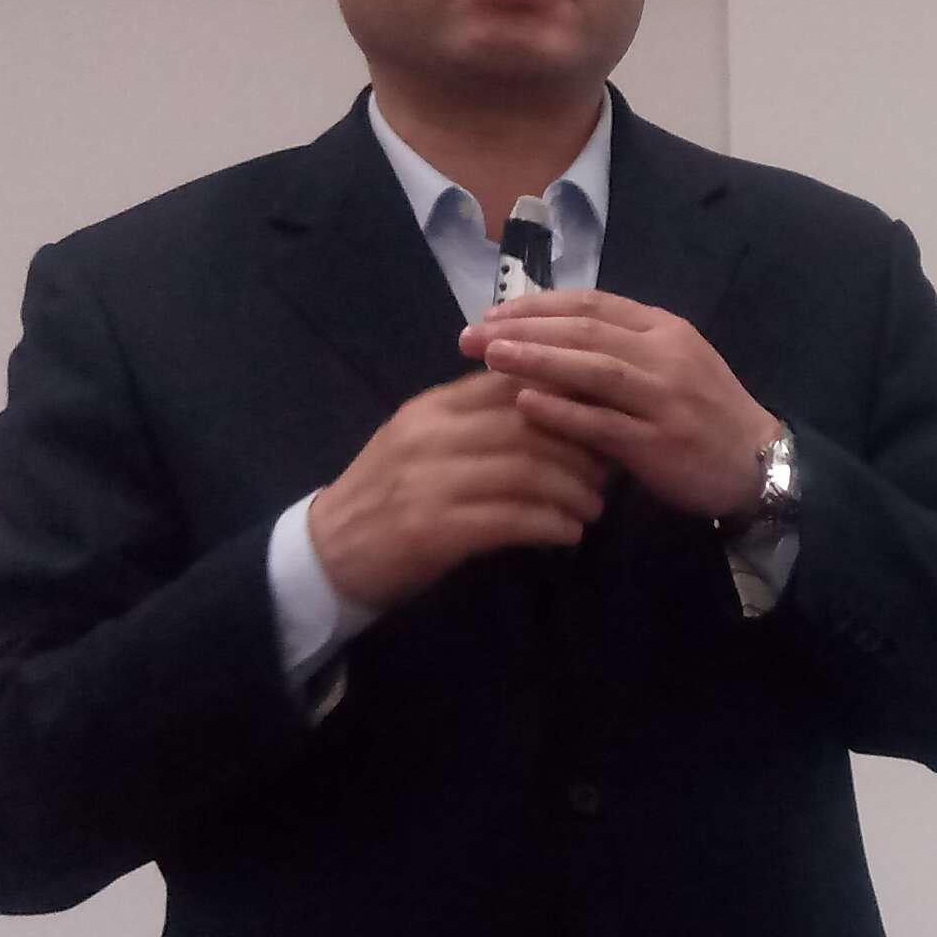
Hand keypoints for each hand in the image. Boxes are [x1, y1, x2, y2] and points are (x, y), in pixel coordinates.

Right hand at [306, 370, 610, 612]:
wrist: (328, 554)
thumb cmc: (389, 496)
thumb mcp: (425, 443)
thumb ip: (476, 420)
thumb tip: (554, 404)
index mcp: (432, 408)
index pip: (511, 383)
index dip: (566, 397)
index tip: (602, 416)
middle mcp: (430, 436)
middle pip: (527, 424)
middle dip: (580, 446)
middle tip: (608, 468)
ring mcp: (429, 482)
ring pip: (525, 470)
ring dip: (572, 490)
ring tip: (593, 506)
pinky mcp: (433, 530)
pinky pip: (510, 519)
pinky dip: (550, 525)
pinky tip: (569, 533)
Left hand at [466, 287, 781, 521]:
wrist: (759, 464)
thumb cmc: (706, 414)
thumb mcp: (672, 365)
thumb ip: (622, 349)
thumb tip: (552, 336)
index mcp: (665, 329)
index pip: (593, 303)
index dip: (539, 305)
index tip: (493, 312)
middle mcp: (665, 355)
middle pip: (585, 331)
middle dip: (524, 328)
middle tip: (472, 334)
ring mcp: (664, 398)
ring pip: (593, 369)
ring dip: (537, 359)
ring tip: (490, 356)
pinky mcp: (659, 442)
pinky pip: (603, 423)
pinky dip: (563, 411)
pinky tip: (525, 404)